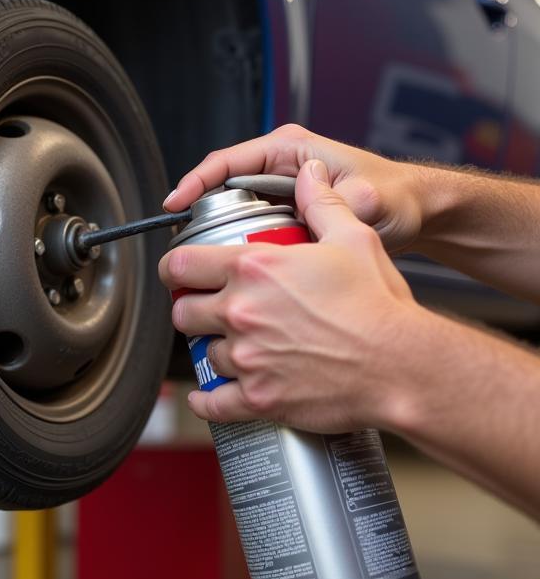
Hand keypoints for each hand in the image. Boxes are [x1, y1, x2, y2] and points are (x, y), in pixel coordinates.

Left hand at [160, 159, 425, 431]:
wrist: (403, 366)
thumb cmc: (380, 305)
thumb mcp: (353, 238)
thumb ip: (321, 203)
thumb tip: (309, 175)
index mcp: (254, 268)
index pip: (181, 265)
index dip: (175, 269)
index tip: (180, 274)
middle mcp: (242, 312)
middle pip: (183, 313)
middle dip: (193, 311)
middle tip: (209, 312)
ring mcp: (247, 358)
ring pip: (203, 354)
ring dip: (215, 351)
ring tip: (237, 347)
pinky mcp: (258, 398)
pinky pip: (212, 403)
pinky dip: (207, 401)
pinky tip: (210, 395)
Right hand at [163, 125, 427, 253]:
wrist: (418, 214)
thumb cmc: (398, 196)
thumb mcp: (367, 201)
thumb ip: (337, 202)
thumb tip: (313, 204)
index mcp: (290, 150)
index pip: (227, 162)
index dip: (195, 183)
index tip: (175, 205)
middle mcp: (281, 168)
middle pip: (223, 190)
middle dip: (202, 217)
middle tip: (187, 246)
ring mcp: (282, 193)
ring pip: (234, 213)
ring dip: (220, 236)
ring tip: (206, 263)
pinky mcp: (286, 216)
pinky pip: (251, 230)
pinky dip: (241, 249)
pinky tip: (237, 272)